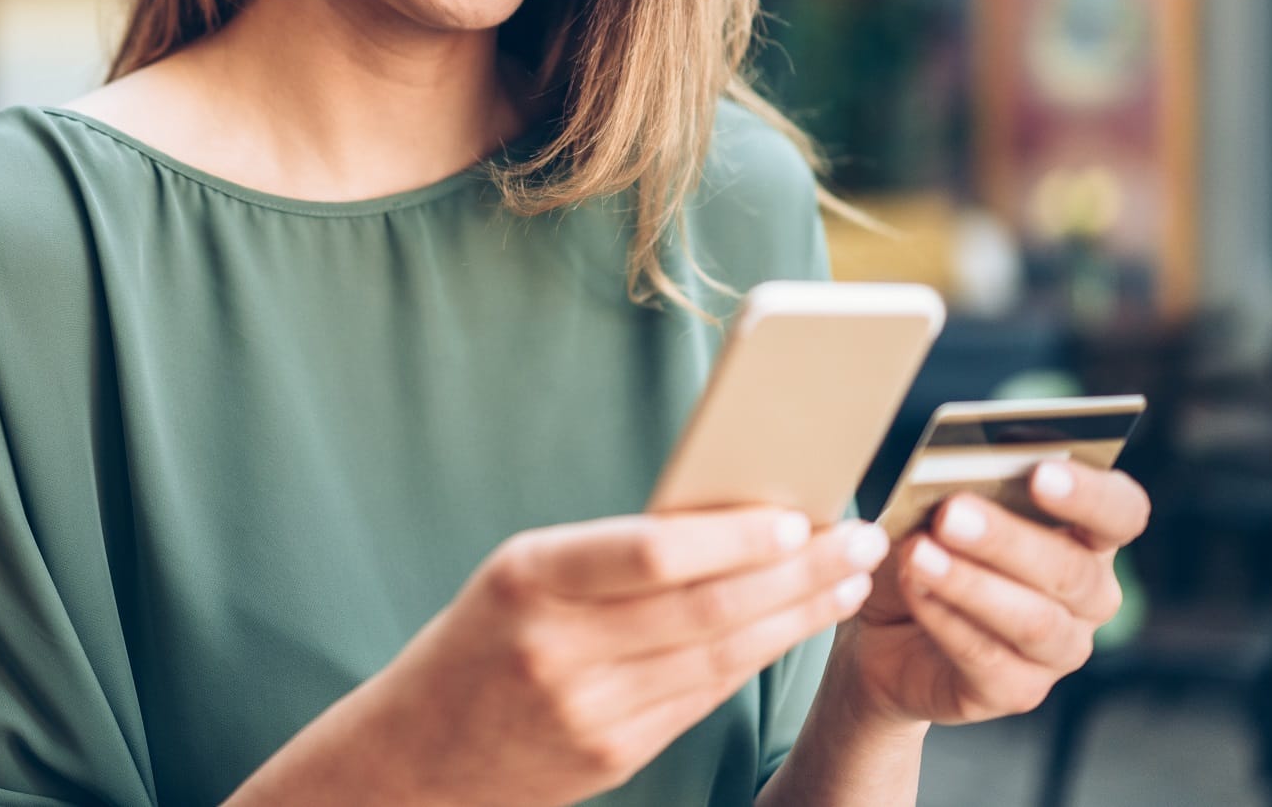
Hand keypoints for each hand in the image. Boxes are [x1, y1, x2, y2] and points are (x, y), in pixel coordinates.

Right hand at [335, 507, 890, 806]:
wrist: (414, 755)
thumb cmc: (479, 639)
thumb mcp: (521, 573)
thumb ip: (611, 554)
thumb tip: (729, 518)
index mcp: (528, 578)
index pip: (651, 551)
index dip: (734, 536)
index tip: (798, 514)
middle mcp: (560, 648)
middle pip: (707, 608)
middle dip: (797, 572)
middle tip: (858, 541)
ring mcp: (590, 712)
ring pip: (720, 657)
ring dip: (795, 618)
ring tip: (846, 582)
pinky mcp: (614, 756)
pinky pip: (702, 696)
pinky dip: (755, 658)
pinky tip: (792, 629)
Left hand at [838, 461, 1150, 728]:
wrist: (886, 625)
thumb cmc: (926, 546)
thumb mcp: (934, 504)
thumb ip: (956, 483)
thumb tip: (950, 468)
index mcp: (1086, 534)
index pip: (1120, 512)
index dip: (1089, 494)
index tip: (1041, 473)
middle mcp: (1088, 596)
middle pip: (1072, 570)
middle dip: (1007, 539)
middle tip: (951, 513)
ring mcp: (1059, 650)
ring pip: (1035, 621)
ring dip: (971, 584)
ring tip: (918, 554)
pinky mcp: (1017, 690)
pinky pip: (988, 657)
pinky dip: (945, 619)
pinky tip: (914, 589)